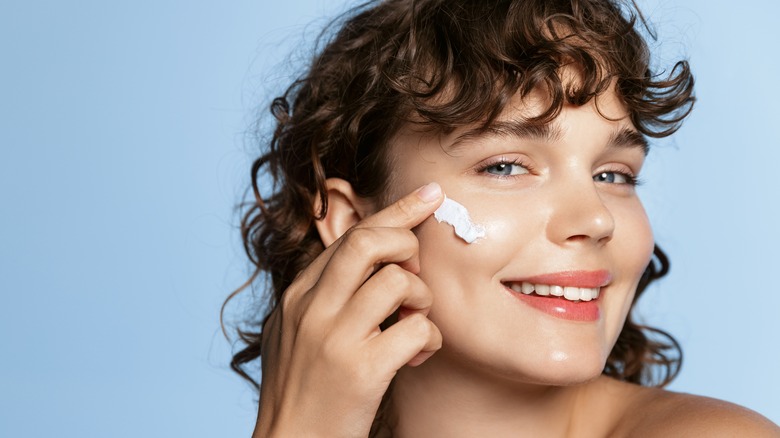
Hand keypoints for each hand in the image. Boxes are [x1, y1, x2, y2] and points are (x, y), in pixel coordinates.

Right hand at [253, 183, 444, 437]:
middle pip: (369, 241)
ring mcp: (334, 337)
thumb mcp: (296, 332)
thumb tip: (363, 259)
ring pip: (399, 281)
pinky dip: (429, 339)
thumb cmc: (301, 390)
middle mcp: (311, 308)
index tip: (429, 195)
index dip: (395, 212)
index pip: (350, 236)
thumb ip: (323, 294)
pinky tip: (417, 356)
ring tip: (414, 322)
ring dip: (421, 298)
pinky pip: (416, 328)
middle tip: (416, 266)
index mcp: (298, 295)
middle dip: (406, 242)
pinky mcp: (360, 369)